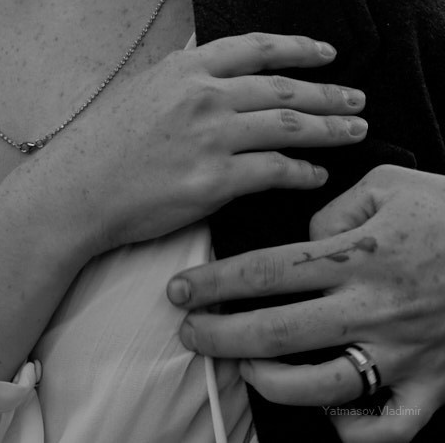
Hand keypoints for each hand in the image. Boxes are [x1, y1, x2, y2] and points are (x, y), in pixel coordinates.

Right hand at [34, 32, 367, 262]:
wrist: (78, 187)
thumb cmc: (106, 140)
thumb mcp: (143, 86)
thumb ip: (181, 70)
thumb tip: (204, 49)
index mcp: (185, 69)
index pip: (255, 48)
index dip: (298, 48)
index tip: (327, 53)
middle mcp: (202, 96)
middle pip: (282, 87)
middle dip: (328, 93)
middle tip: (357, 99)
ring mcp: (210, 139)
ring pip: (288, 127)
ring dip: (328, 130)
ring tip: (354, 132)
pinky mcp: (213, 182)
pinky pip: (274, 173)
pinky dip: (303, 173)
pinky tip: (316, 175)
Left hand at [166, 164, 444, 440]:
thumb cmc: (444, 208)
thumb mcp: (388, 182)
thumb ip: (333, 209)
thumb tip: (302, 238)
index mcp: (355, 255)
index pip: (265, 272)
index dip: (213, 284)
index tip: (180, 290)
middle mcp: (372, 308)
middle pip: (277, 332)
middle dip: (221, 336)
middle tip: (190, 333)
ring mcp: (402, 354)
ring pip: (321, 387)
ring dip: (270, 382)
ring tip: (245, 368)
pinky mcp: (433, 386)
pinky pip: (388, 427)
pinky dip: (353, 431)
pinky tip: (327, 417)